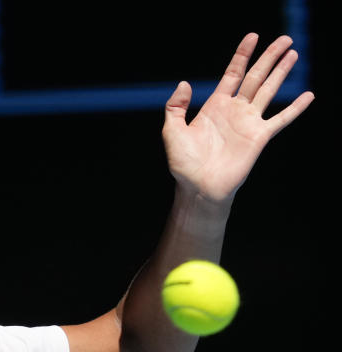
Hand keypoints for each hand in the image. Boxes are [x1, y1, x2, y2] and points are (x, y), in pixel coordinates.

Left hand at [162, 33, 313, 205]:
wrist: (200, 187)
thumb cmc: (184, 163)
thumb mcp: (171, 131)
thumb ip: (175, 107)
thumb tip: (184, 83)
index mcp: (214, 106)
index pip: (232, 74)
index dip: (242, 55)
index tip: (252, 37)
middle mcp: (234, 110)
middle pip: (255, 77)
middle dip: (269, 57)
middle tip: (284, 39)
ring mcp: (248, 122)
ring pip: (268, 91)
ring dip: (281, 73)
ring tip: (293, 54)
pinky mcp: (259, 137)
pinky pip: (281, 119)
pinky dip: (295, 108)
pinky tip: (308, 95)